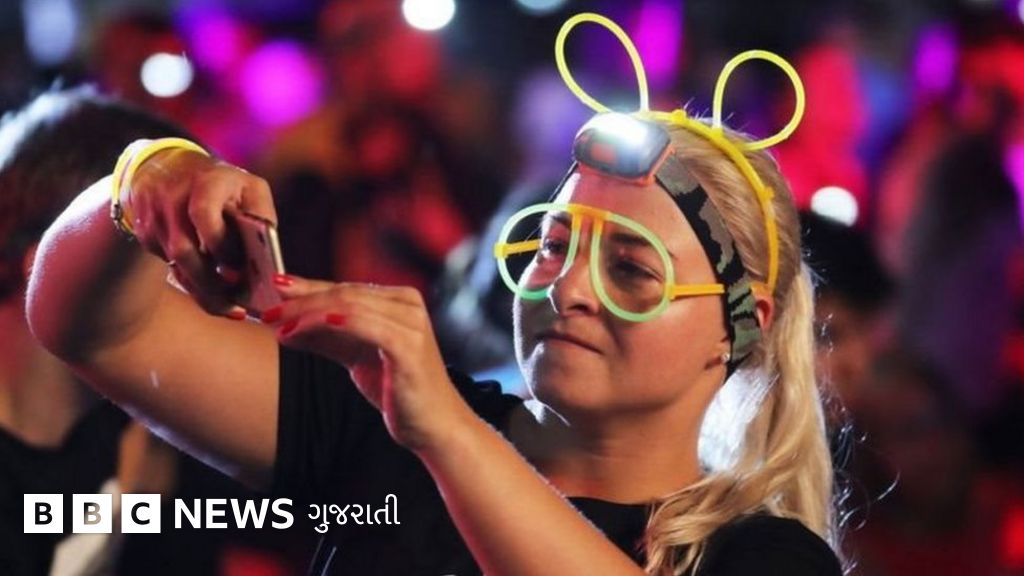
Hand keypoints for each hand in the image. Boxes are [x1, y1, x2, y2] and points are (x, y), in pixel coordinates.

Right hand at [125, 148, 276, 316]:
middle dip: (211, 283)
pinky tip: (211, 289)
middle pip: (184, 250)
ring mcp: (153, 216)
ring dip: (203, 291)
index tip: (241, 270)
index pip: (204, 215)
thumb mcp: (250, 189)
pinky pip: (169, 266)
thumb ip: (260, 218)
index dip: (222, 247)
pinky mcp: (144, 233)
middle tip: (238, 304)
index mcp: (205, 181)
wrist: (167, 168)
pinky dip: (192, 282)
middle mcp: (173, 196)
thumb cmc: (223, 185)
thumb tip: (268, 262)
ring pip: (175, 266)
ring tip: (229, 307)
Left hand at [262, 275, 472, 450]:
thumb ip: (326, 337)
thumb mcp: (356, 357)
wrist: (433, 425)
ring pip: (347, 305)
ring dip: (306, 314)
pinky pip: (361, 325)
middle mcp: (408, 303)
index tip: (271, 293)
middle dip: (300, 301)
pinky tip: (302, 330)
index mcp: (400, 300)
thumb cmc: (397, 390)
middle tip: (266, 311)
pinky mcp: (407, 344)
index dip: (305, 289)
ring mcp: (410, 322)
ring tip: (278, 326)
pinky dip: (328, 323)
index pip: (345, 287)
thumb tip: (283, 325)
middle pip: (343, 292)